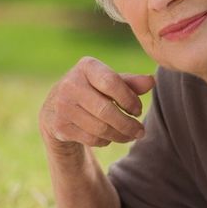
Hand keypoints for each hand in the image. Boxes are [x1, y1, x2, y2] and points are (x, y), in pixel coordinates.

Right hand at [39, 57, 153, 153]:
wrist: (55, 107)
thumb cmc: (91, 90)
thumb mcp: (109, 82)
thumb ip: (130, 83)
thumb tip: (151, 81)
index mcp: (86, 67)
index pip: (111, 83)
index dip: (129, 99)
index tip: (138, 110)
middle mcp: (70, 84)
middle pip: (106, 110)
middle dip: (128, 124)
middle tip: (140, 131)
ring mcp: (62, 106)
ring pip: (100, 128)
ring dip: (120, 135)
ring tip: (130, 136)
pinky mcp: (60, 126)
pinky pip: (91, 139)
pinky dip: (105, 140)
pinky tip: (109, 136)